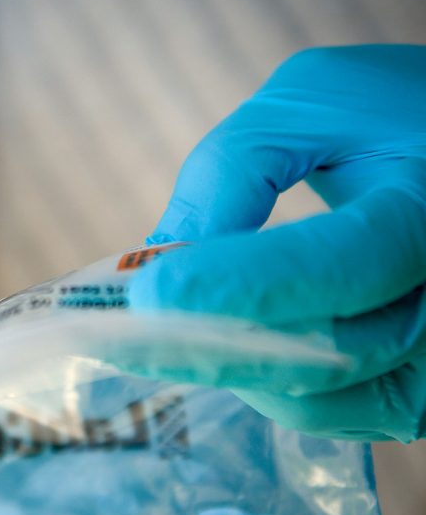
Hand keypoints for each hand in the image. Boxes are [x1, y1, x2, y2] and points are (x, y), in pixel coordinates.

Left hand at [129, 45, 425, 441]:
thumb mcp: (312, 101)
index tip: (148, 290)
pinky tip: (212, 343)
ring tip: (152, 332)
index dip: (240, 286)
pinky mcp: (419, 386)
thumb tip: (159, 259)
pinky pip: (330, 413)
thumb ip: (233, 169)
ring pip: (318, 396)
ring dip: (225, 366)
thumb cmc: (388, 114)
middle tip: (118, 329)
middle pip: (323, 351)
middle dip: (207, 340)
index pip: (340, 267)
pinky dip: (260, 385)